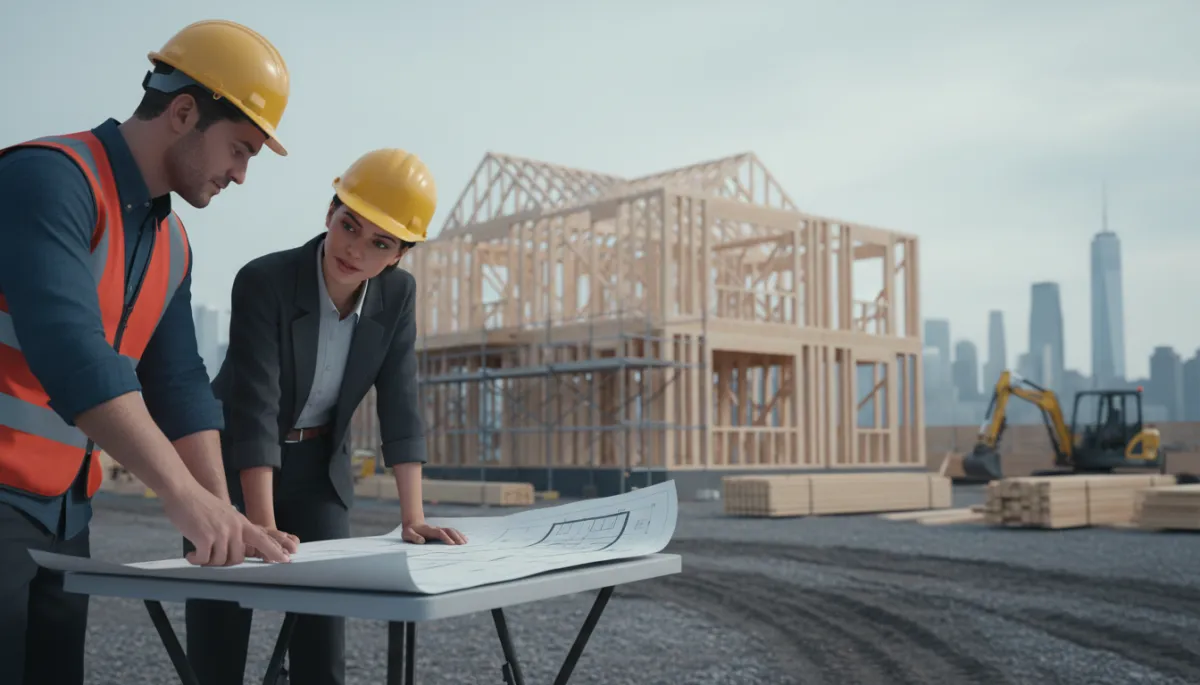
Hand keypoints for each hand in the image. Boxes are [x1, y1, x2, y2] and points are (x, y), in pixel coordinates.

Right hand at [159, 481, 291, 565]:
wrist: (184, 491)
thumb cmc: (201, 503)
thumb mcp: (226, 514)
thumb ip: (234, 529)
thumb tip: (236, 548)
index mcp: (241, 523)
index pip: (263, 539)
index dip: (274, 551)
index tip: (286, 560)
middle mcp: (235, 528)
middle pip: (237, 559)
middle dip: (223, 562)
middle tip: (210, 557)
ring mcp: (221, 533)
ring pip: (220, 561)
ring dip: (207, 561)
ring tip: (197, 553)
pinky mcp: (205, 537)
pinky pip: (204, 560)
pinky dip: (196, 560)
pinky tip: (190, 554)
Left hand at [402, 521, 467, 544]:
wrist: (412, 524)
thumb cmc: (409, 532)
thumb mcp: (407, 534)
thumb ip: (414, 537)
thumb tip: (421, 541)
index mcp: (429, 530)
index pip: (440, 533)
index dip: (446, 538)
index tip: (452, 544)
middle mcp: (436, 529)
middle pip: (449, 530)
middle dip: (456, 536)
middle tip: (462, 544)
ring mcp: (439, 529)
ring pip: (452, 530)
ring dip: (459, 535)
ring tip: (465, 542)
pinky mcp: (441, 531)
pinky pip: (452, 532)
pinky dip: (459, 535)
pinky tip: (464, 539)